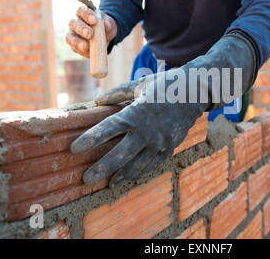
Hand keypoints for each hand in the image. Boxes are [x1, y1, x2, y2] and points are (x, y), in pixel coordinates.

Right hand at [66, 6, 116, 57]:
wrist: (106, 37)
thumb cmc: (106, 27)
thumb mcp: (110, 24)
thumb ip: (108, 24)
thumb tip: (105, 24)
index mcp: (83, 14)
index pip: (81, 11)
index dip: (86, 15)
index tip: (94, 20)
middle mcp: (75, 23)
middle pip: (73, 23)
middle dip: (82, 29)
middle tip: (89, 34)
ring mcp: (73, 35)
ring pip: (70, 37)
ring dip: (77, 42)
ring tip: (85, 46)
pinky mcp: (74, 46)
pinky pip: (74, 48)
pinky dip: (80, 51)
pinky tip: (86, 52)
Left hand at [70, 71, 205, 186]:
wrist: (195, 92)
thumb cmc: (164, 85)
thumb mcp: (139, 85)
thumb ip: (116, 94)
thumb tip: (96, 101)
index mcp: (136, 113)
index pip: (107, 129)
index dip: (89, 139)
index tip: (74, 149)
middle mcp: (147, 131)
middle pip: (119, 155)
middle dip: (101, 168)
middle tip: (86, 178)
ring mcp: (160, 142)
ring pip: (137, 165)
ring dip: (121, 175)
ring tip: (108, 183)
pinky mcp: (170, 147)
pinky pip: (153, 164)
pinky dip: (140, 172)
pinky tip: (130, 177)